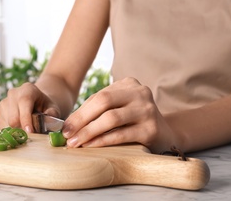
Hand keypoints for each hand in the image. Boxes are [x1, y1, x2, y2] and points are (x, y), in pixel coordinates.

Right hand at [0, 82, 59, 132]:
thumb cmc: (45, 107)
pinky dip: (10, 133)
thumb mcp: (53, 109)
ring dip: (17, 132)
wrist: (36, 103)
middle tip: (32, 135)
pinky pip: (1, 128)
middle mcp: (13, 94)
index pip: (24, 102)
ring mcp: (3, 103)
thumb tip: (47, 122)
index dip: (26, 118)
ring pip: (7, 125)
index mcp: (28, 89)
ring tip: (27, 130)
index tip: (30, 131)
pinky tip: (19, 130)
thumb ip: (52, 115)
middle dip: (22, 129)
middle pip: (13, 117)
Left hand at [62, 77, 176, 152]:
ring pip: (111, 118)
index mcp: (129, 84)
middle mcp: (140, 93)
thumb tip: (69, 124)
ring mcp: (148, 110)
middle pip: (104, 102)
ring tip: (76, 143)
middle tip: (67, 134)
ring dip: (89, 132)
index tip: (65, 127)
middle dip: (82, 119)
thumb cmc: (133, 121)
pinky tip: (91, 146)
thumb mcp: (118, 108)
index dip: (79, 112)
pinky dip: (103, 140)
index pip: (99, 96)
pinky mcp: (151, 129)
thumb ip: (98, 110)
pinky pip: (121, 134)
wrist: (166, 134)